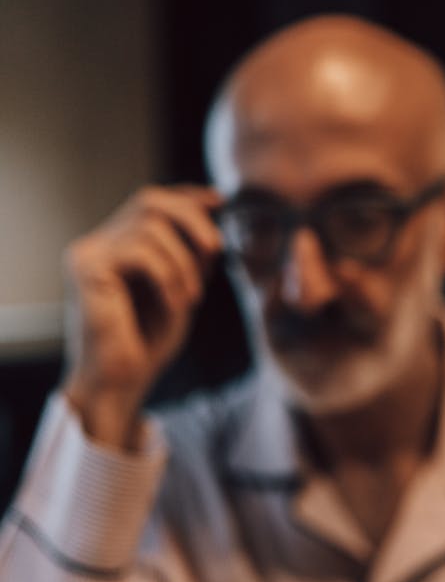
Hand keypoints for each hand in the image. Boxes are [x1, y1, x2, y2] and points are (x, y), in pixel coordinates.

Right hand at [62, 185, 222, 447]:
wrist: (119, 384)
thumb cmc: (146, 347)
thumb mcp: (180, 294)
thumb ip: (190, 259)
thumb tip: (213, 220)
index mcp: (116, 246)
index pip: (151, 203)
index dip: (188, 197)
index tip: (221, 202)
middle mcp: (97, 243)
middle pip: (149, 200)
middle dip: (192, 220)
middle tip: (216, 249)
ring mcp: (88, 252)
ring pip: (150, 226)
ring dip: (183, 263)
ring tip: (190, 299)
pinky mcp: (87, 267)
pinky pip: (141, 251)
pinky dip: (169, 276)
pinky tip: (175, 304)